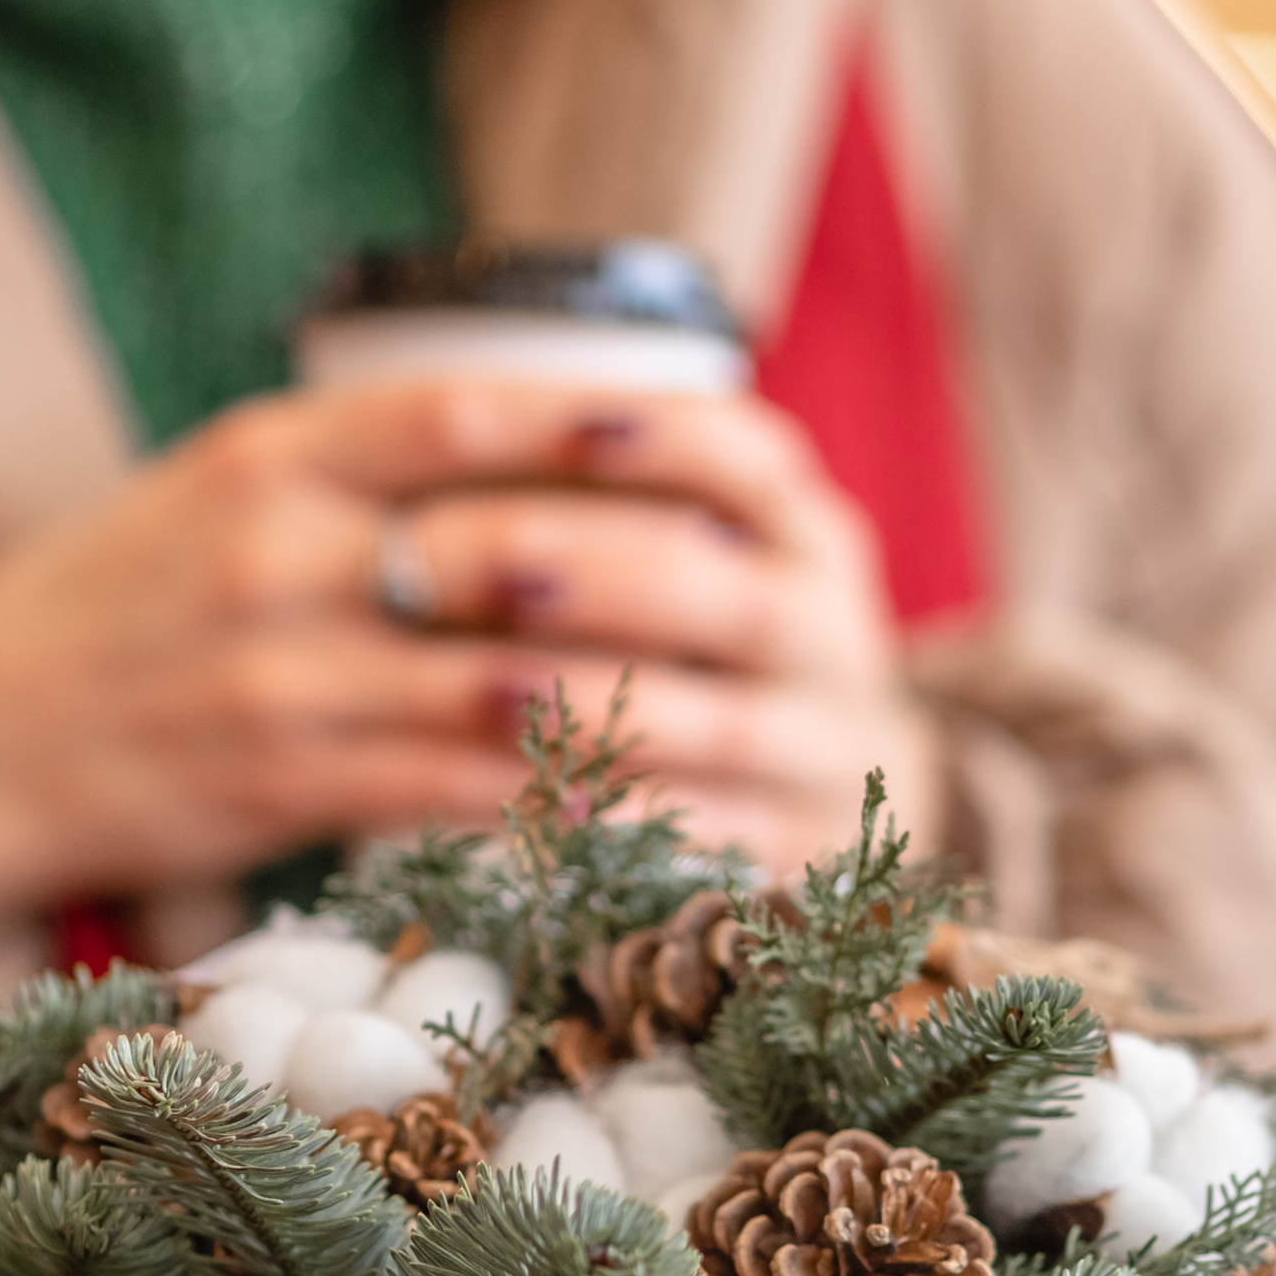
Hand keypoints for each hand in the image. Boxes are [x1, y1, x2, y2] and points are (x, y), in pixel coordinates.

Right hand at [0, 378, 937, 932]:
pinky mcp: (278, 789)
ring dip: (638, 708)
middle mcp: (276, 554)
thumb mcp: (221, 487)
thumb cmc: (118, 601)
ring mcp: (275, 678)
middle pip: (506, 549)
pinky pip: (453, 799)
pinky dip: (561, 810)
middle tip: (777, 587)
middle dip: (656, 573)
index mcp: (270, 454)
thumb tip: (551, 428)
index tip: (719, 419)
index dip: (601, 417)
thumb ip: (360, 461)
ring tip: (757, 716)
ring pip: (499, 688)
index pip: (460, 411)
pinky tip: (649, 816)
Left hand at [386, 391, 940, 876]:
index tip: (568, 426)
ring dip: (600, 704)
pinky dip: (619, 822)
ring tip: (486, 690)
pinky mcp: (796, 849)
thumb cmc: (703, 638)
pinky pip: (704, 838)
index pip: (749, 460)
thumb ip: (599, 499)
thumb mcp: (696, 548)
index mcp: (802, 532)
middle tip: (479, 570)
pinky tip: (534, 803)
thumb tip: (445, 426)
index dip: (665, 439)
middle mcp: (829, 633)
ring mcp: (821, 749)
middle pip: (725, 593)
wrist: (819, 779)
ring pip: (719, 721)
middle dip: (597, 575)